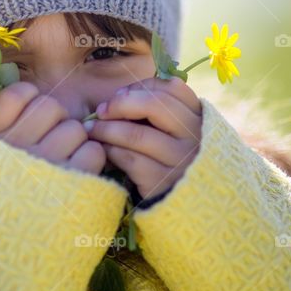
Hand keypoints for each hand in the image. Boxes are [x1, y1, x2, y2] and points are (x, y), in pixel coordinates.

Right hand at [0, 82, 105, 174]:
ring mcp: (44, 164)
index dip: (29, 99)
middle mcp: (16, 147)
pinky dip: (91, 160)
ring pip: (75, 128)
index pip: (18, 94)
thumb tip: (28, 92)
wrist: (7, 253)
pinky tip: (77, 175)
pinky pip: (93, 151)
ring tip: (63, 163)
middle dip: (56, 121)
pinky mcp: (73, 183)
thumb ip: (1, 127)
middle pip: (51, 107)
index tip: (28, 116)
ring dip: (75, 142)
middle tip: (49, 143)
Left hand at [85, 77, 202, 199]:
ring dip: (106, 129)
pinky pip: (130, 160)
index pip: (171, 88)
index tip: (119, 95)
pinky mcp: (164, 183)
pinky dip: (111, 151)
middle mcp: (195, 137)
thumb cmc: (165, 157)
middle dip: (120, 104)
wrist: (179, 203)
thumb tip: (118, 96)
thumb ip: (153, 109)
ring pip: (137, 134)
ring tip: (91, 130)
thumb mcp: (169, 130)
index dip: (141, 87)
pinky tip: (103, 150)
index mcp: (199, 117)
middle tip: (100, 111)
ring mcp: (182, 161)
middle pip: (155, 105)